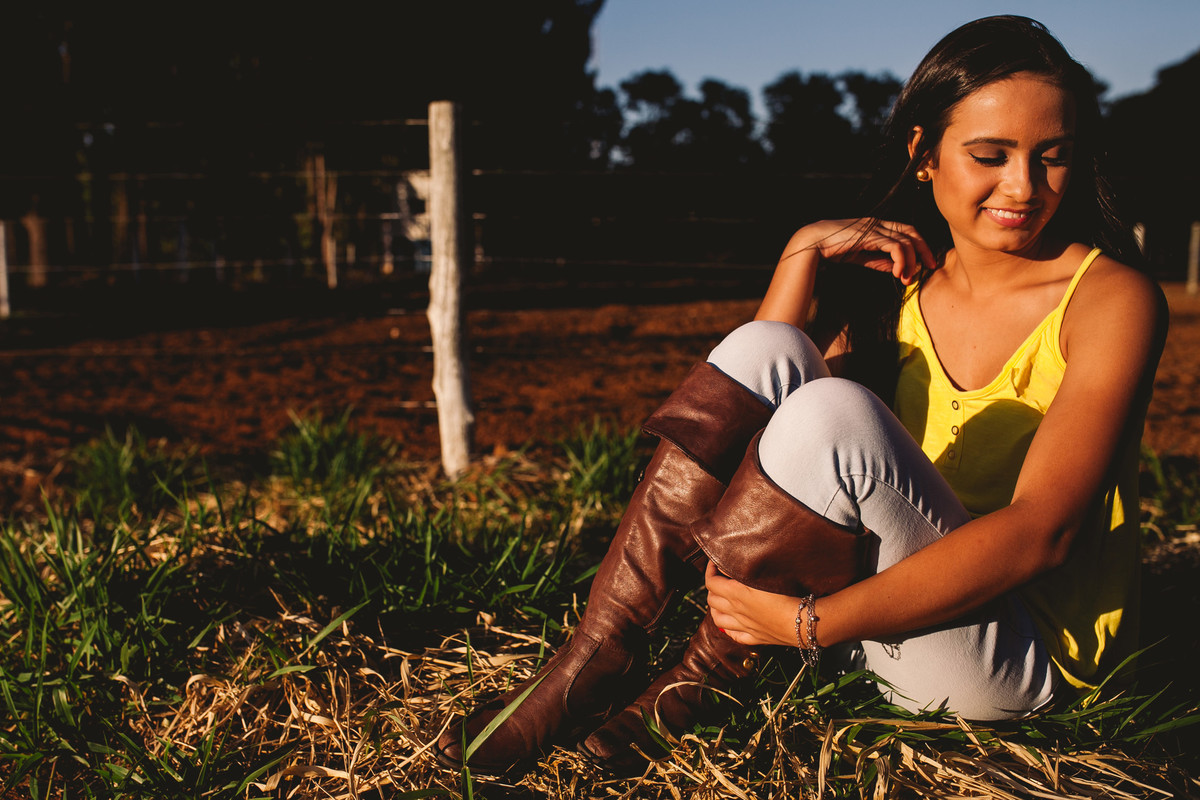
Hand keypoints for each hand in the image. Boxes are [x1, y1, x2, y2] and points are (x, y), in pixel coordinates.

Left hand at [704, 562, 799, 647]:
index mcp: (735, 594)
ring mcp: (744, 626)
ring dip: (715, 609)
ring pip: (717, 620)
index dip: (709, 570)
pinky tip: (732, 623)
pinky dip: (728, 629)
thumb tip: (728, 563)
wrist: (803, 622)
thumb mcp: (764, 575)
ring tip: (720, 601)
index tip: (714, 563)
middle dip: (712, 587)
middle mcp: (735, 611)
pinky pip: (734, 635)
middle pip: (711, 600)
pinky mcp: (755, 638)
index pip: (710, 582)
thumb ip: (744, 568)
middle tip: (720, 579)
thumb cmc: (787, 595)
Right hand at [787, 219, 935, 285]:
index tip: (924, 263)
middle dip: (924, 250)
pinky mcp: (871, 235)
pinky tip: (898, 274)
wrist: (813, 242)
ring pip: (906, 241)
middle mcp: (879, 224)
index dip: (919, 246)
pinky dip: (901, 260)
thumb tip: (896, 268)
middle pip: (912, 233)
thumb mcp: (860, 257)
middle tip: (930, 267)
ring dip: (911, 262)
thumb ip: (878, 261)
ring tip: (906, 279)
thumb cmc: (833, 249)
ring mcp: (875, 228)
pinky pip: (896, 247)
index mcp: (877, 227)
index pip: (906, 232)